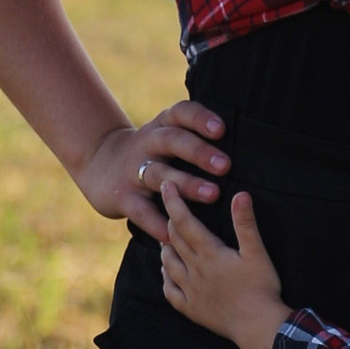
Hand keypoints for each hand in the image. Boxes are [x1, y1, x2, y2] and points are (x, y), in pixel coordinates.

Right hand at [73, 98, 227, 238]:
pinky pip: (141, 211)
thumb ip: (197, 138)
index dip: (199, 119)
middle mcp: (148, 143)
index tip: (221, 129)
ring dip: (186, 184)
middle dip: (198, 152)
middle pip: (171, 141)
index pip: (180, 114)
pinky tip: (176, 234)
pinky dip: (158, 224)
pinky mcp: (123, 197)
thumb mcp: (168, 136)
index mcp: (163, 125)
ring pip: (159, 174)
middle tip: (225, 165)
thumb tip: (249, 150)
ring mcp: (133, 170)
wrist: (99, 164)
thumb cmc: (153, 152)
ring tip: (213, 195)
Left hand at [159, 186, 289, 348]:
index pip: (185, 222)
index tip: (166, 186)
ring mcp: (190, 291)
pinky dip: (166, 278)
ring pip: (168, 263)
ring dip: (165, 247)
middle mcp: (194, 270)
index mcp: (209, 253)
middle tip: (168, 208)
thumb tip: (240, 195)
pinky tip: (167, 273)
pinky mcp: (192, 309)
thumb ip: (245, 223)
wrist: (257, 326)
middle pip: (174, 240)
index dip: (173, 202)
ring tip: (165, 238)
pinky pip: (170, 291)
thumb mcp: (257, 253)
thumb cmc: (261, 288)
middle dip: (169, 220)